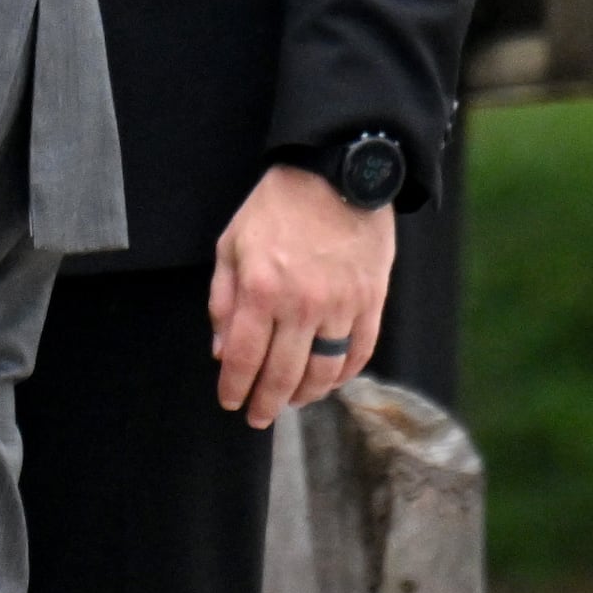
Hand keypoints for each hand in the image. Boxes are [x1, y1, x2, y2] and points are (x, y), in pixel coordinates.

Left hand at [207, 164, 396, 427]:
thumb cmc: (276, 207)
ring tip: (292, 400)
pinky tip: (329, 381)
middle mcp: (302, 305)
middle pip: (284, 374)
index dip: (235, 387)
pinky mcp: (371, 302)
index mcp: (261, 290)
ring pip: (324, 372)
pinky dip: (344, 375)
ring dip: (306, 394)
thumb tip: (221, 350)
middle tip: (259, 417)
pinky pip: (359, 352)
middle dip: (267, 403)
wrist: (335, 176)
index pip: (245, 357)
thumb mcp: (232, 245)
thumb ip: (223, 300)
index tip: (230, 402)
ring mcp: (341, 306)